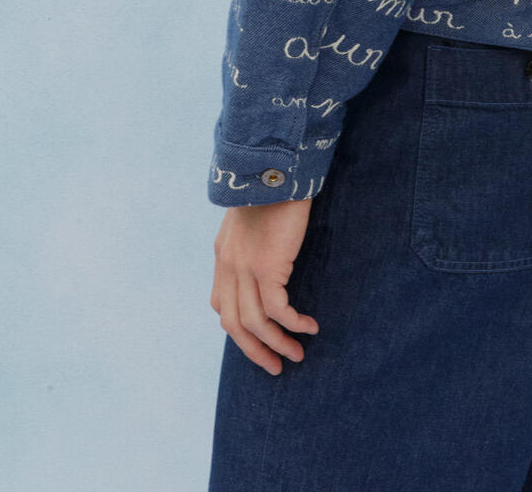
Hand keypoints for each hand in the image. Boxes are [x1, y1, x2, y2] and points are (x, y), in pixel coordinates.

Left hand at [210, 198, 319, 374]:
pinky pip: (278, 310)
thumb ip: (254, 237)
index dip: (239, 326)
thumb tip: (271, 252)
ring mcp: (244, 267)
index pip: (221, 303)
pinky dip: (293, 324)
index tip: (261, 338)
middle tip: (275, 366)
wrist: (277, 164)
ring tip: (298, 355)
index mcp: (224, 253)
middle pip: (233, 324)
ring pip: (255, 324)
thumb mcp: (255, 214)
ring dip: (277, 344)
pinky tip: (309, 327)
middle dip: (254, 350)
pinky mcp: (267, 266)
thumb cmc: (275, 185)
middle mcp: (229, 265)